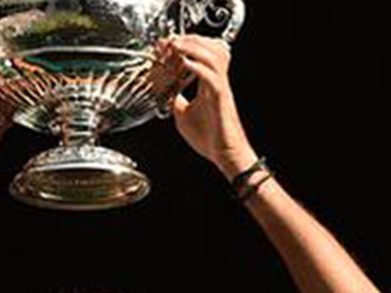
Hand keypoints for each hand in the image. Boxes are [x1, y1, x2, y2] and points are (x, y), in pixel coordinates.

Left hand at [163, 35, 255, 176]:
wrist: (225, 155)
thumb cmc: (210, 139)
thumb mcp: (183, 116)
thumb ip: (176, 101)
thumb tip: (165, 94)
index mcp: (209, 84)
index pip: (202, 54)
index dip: (187, 44)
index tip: (168, 44)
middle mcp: (217, 82)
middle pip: (212, 47)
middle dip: (191, 39)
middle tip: (171, 41)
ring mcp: (220, 89)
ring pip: (214, 56)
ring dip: (194, 47)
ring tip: (178, 46)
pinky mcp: (221, 99)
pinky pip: (212, 76)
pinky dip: (198, 66)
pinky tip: (185, 63)